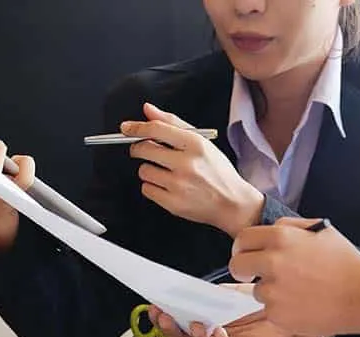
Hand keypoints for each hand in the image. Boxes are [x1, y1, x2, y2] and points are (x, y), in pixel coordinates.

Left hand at [121, 103, 263, 236]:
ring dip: (149, 170)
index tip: (126, 127)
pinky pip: (146, 189)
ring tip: (166, 172)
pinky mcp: (173, 203)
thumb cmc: (217, 171)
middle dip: (138, 148)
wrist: (232, 203)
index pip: (156, 129)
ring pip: (144, 170)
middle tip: (144, 150)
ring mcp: (179, 185)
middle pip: (143, 149)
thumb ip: (173, 123)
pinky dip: (153, 187)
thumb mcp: (202, 141)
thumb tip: (147, 110)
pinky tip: (167, 186)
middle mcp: (186, 164)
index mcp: (195, 144)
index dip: (136, 127)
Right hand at [147, 302, 324, 336]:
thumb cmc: (255, 303)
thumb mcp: (225, 293)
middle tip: (164, 318)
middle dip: (170, 330)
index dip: (162, 318)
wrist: (284, 309)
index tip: (153, 307)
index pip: (176, 324)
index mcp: (202, 322)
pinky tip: (219, 333)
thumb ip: (204, 294)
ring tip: (196, 324)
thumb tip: (182, 286)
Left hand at [230, 217, 359, 336]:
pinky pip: (269, 310)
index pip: (242, 239)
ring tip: (297, 291)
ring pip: (256, 290)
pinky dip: (282, 309)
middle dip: (243, 270)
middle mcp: (273, 262)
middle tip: (255, 275)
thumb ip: (291, 227)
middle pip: (237, 266)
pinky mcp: (277, 314)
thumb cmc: (346, 264)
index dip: (242, 248)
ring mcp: (273, 290)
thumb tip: (271, 229)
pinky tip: (302, 305)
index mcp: (282, 238)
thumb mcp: (322, 231)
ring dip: (270, 291)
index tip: (246, 255)